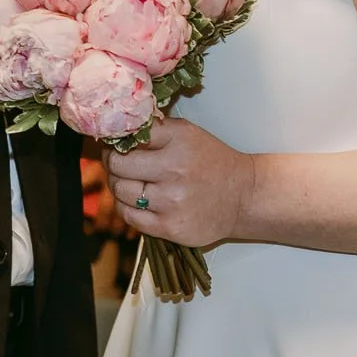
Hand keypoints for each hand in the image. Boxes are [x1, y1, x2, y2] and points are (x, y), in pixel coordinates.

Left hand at [106, 117, 250, 248]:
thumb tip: (117, 131)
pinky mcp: (169, 227)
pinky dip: (127, 208)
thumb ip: (156, 130)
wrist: (243, 197)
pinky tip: (138, 202)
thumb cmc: (212, 163)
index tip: (117, 144)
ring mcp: (171, 201)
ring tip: (130, 183)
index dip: (117, 140)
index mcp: (179, 139)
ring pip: (120, 191)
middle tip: (118, 164)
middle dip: (113, 163)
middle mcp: (174, 169)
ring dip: (119, 186)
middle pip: (118, 164)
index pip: (129, 135)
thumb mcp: (189, 134)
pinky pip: (129, 216)